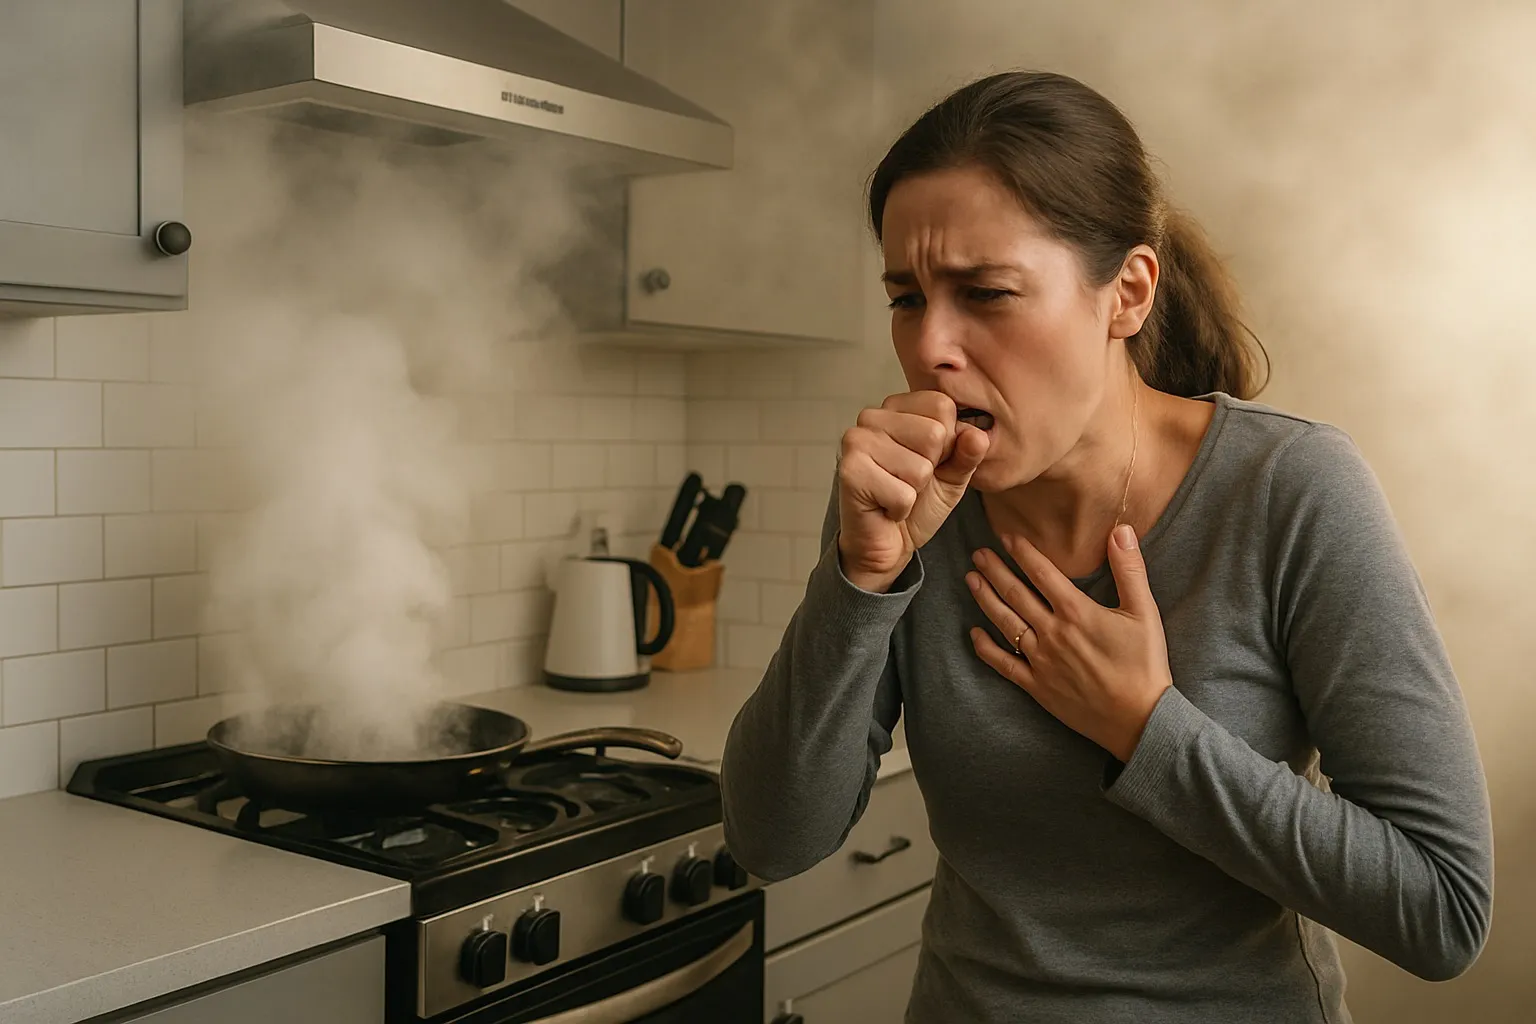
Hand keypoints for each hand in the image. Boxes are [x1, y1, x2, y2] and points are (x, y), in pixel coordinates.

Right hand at [838, 391, 990, 591]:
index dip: (947, 442)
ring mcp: (857, 442)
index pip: (942, 406)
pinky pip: (903, 494)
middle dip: (931, 468)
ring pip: (920, 467)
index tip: (927, 461)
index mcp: (897, 407)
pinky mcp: (850, 472)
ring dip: (915, 491)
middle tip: (909, 481)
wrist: (886, 542)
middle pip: (934, 433)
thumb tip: (977, 436)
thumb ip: (968, 453)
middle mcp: (871, 417)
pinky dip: (900, 509)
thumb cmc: (916, 503)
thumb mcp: (953, 474)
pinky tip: (885, 507)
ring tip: (895, 492)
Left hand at [965, 524, 1171, 761]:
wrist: (1139, 719)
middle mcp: (1052, 633)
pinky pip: (1004, 664)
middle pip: (1016, 594)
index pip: (1042, 573)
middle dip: (994, 570)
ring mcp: (1041, 660)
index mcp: (1076, 612)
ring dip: (985, 599)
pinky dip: (986, 648)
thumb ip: (1129, 569)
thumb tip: (1121, 530)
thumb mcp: (1144, 613)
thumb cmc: (1144, 665)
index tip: (1006, 536)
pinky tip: (973, 633)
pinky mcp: (1037, 686)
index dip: (1022, 552)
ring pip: (1005, 623)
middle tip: (977, 553)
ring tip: (971, 579)